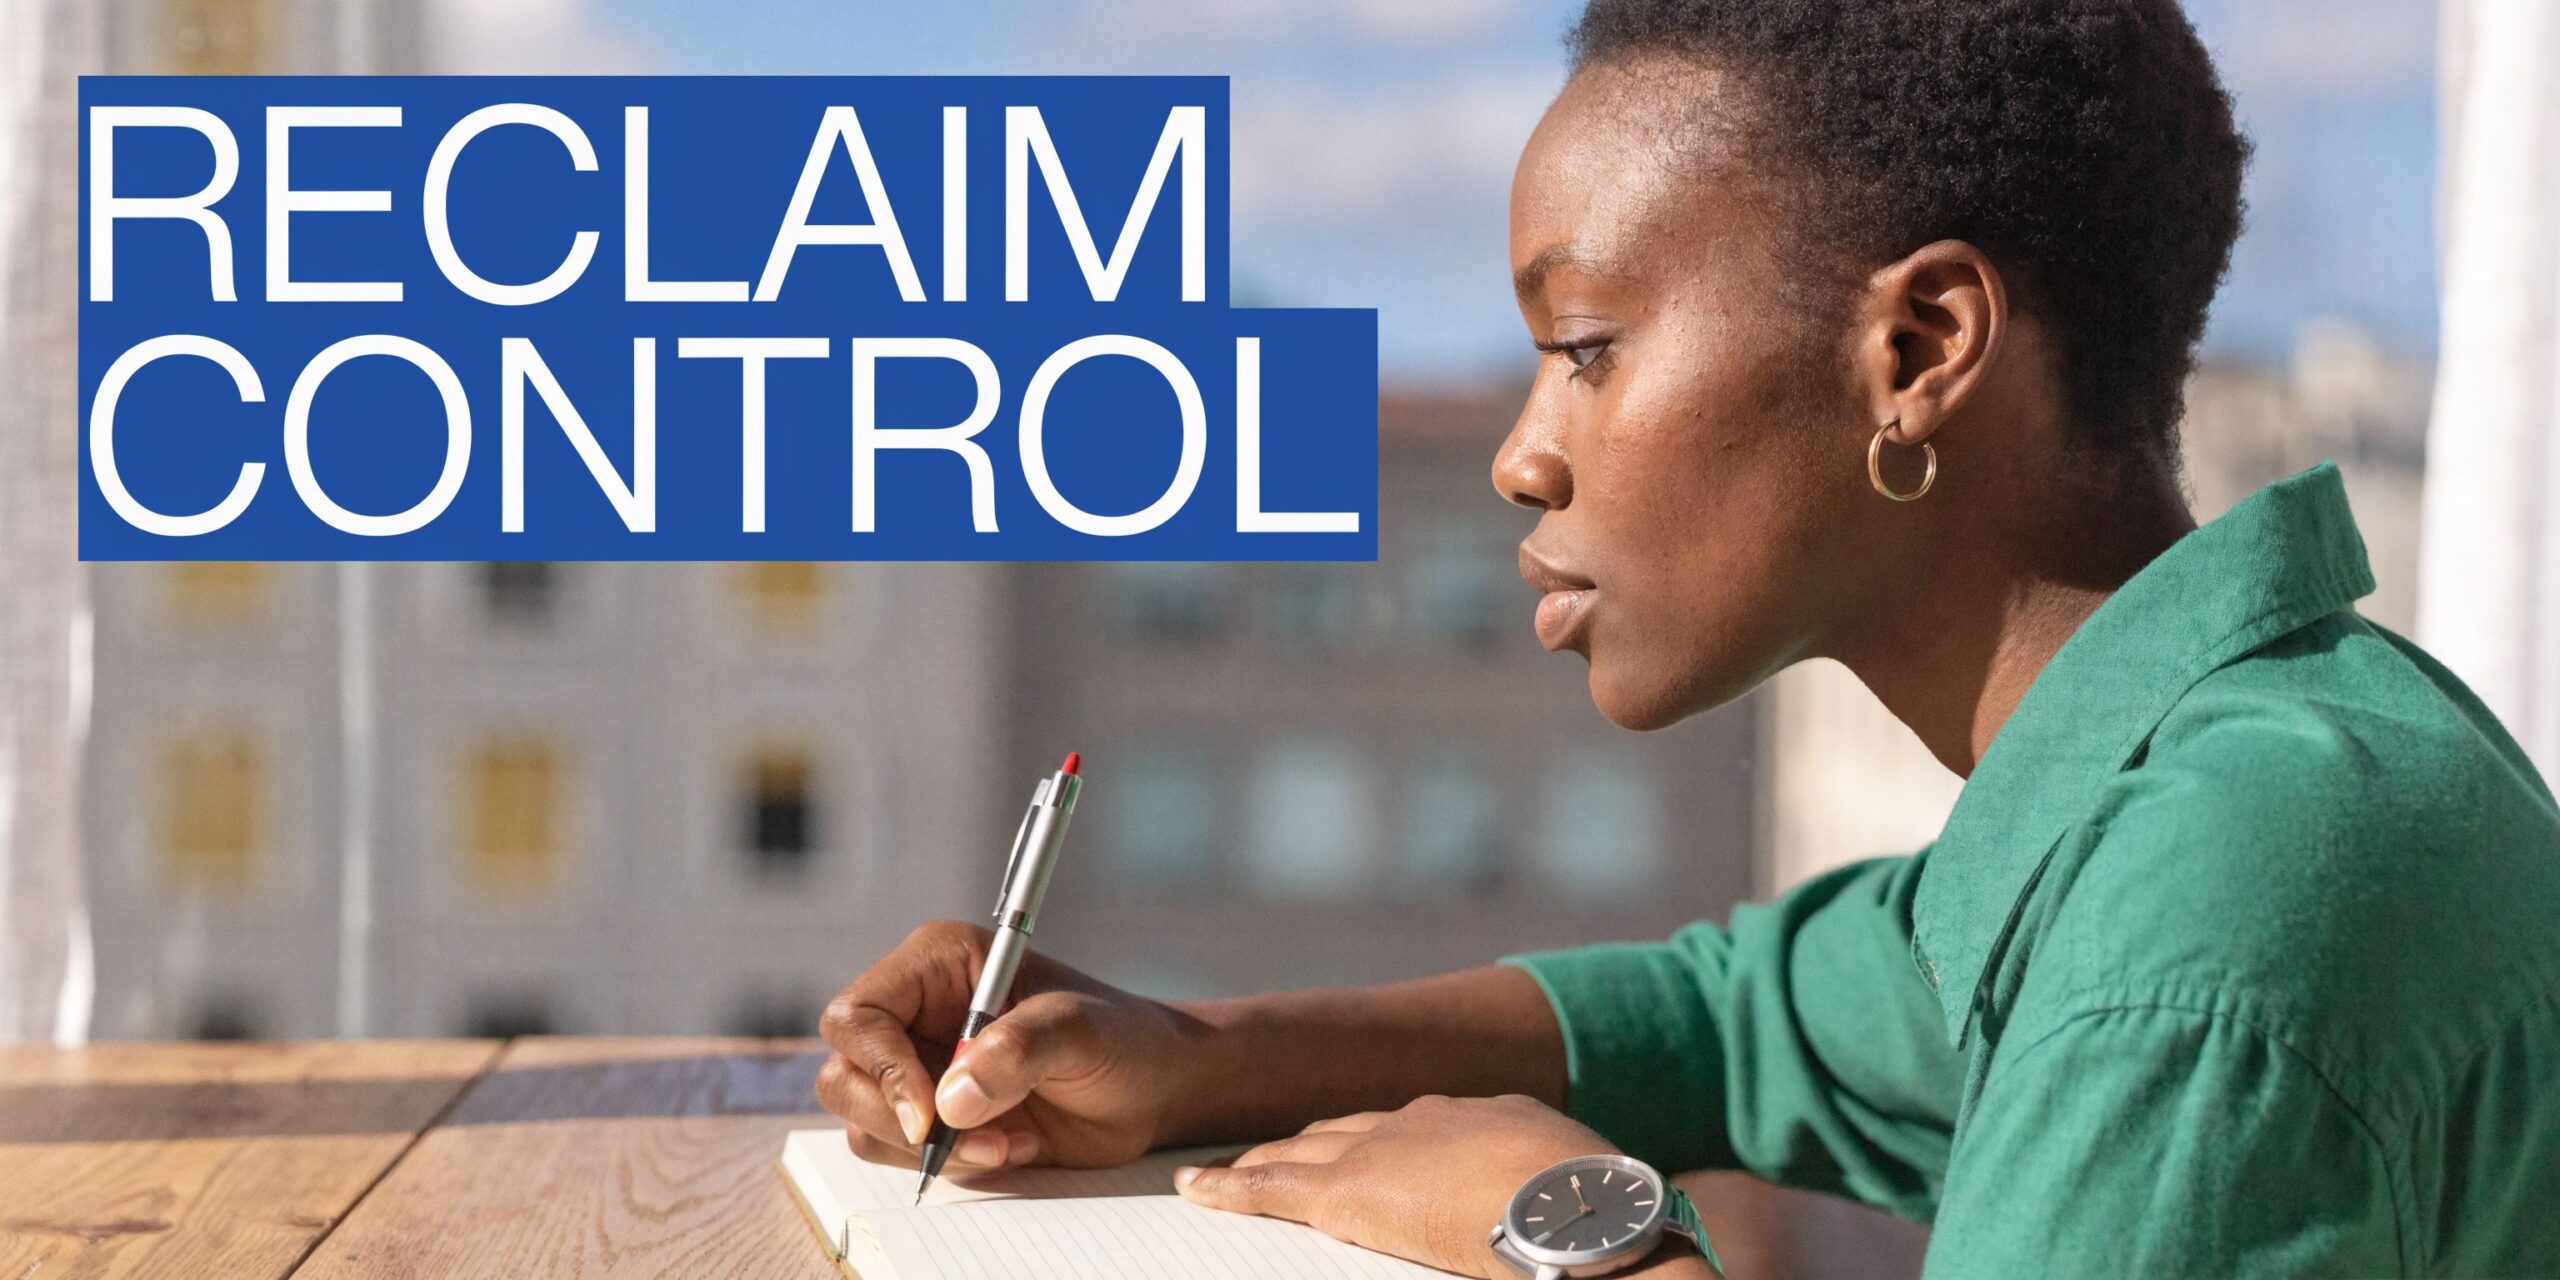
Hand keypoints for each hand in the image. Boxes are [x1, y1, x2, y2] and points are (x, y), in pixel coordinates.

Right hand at [815, 920, 1211, 1172]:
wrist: (1152, 1087)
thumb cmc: (1123, 1038)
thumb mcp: (1082, 1031)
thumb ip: (1020, 1049)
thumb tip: (953, 1097)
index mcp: (939, 965)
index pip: (859, 1014)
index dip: (882, 1067)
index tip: (930, 1114)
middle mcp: (917, 1014)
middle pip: (845, 1073)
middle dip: (898, 1119)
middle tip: (970, 1140)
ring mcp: (921, 1067)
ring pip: (862, 1119)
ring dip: (929, 1149)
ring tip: (1006, 1141)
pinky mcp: (934, 1116)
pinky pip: (899, 1152)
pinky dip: (948, 1164)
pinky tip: (1010, 1147)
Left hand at [1174, 1093, 1618, 1279]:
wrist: (1590, 1210)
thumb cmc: (1601, 1214)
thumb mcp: (1569, 1192)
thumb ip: (1530, 1194)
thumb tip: (1548, 1223)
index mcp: (1478, 1117)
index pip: (1404, 1130)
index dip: (1366, 1142)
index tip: (1344, 1153)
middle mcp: (1424, 1119)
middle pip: (1342, 1132)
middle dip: (1300, 1145)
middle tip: (1261, 1156)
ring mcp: (1385, 1150)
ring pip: (1299, 1153)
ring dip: (1256, 1163)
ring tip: (1214, 1175)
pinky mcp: (1353, 1192)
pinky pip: (1271, 1188)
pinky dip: (1231, 1186)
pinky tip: (1197, 1188)